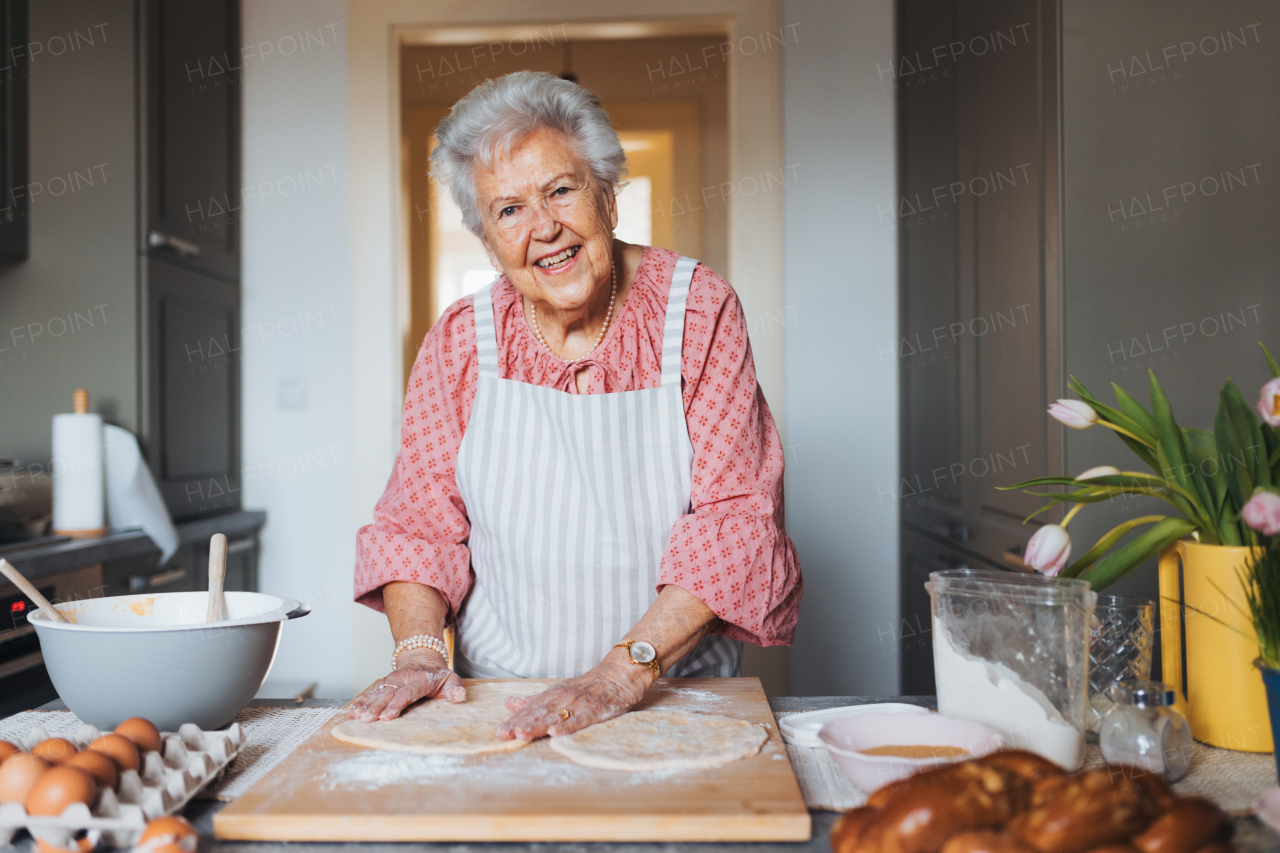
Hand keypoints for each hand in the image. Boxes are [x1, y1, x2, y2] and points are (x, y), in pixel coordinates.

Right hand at [345, 650, 464, 721]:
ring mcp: (390, 681)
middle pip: (388, 694)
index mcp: (419, 680)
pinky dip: (360, 701)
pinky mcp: (382, 684)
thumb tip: (458, 696)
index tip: (388, 716)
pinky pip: (369, 693)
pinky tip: (351, 712)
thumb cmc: (438, 677)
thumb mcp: (451, 679)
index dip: (397, 705)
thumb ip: (455, 688)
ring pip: (376, 693)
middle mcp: (402, 679)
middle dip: (376, 707)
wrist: (423, 661)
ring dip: (365, 705)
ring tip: (355, 717)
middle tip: (367, 720)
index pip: (407, 693)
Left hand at [496, 655, 647, 739]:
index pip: (530, 710)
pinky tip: (556, 733)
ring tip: (522, 734)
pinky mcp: (595, 710)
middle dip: (521, 724)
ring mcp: (578, 704)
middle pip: (539, 714)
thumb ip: (533, 701)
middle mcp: (562, 699)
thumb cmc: (586, 686)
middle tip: (505, 734)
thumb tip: (508, 703)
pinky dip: (568, 726)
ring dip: (538, 725)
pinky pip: (580, 720)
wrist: (618, 674)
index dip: (515, 721)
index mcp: (551, 696)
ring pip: (555, 717)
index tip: (500, 732)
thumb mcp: (557, 691)